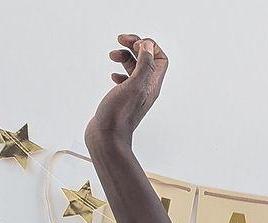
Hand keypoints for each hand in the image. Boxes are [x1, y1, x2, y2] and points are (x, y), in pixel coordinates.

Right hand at [85, 34, 168, 151]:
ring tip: (112, 55)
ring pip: (134, 67)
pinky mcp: (122, 99)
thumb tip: (148, 46)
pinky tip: (113, 76)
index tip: (134, 45)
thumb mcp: (135, 86)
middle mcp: (146, 89)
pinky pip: (125, 80)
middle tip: (120, 40)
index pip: (160, 58)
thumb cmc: (119, 115)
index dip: (149, 45)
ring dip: (124, 56)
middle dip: (134, 45)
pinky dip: (119, 72)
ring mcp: (134, 94)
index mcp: (152, 85)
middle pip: (146, 59)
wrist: (106, 138)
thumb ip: (144, 65)